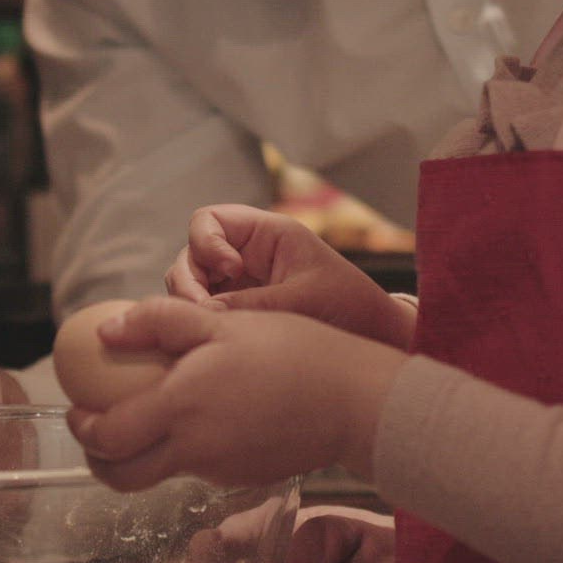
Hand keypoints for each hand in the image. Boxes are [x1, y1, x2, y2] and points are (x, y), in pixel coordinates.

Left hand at [69, 299, 405, 490]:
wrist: (354, 399)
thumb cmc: (292, 351)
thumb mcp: (222, 322)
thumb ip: (159, 321)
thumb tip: (108, 330)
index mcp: (180, 409)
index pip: (107, 439)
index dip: (82, 429)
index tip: (77, 409)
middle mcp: (193, 450)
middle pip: (122, 477)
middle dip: (97, 460)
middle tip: (96, 429)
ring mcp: (219, 470)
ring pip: (161, 474)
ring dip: (143, 453)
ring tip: (155, 411)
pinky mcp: (244, 477)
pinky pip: (200, 468)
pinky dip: (187, 449)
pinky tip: (208, 414)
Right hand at [165, 205, 415, 348]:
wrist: (374, 337)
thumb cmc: (351, 306)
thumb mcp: (305, 299)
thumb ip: (254, 303)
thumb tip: (204, 314)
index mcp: (266, 235)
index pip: (210, 220)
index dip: (206, 242)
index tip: (230, 270)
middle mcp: (246, 256)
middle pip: (191, 256)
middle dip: (188, 282)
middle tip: (203, 312)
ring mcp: (239, 286)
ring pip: (192, 287)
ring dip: (190, 306)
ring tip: (209, 331)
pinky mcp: (239, 314)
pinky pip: (205, 314)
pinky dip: (200, 324)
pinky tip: (212, 342)